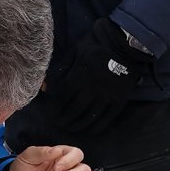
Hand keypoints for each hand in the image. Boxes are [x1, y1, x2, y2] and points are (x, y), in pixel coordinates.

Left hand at [49, 18, 152, 132]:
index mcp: (79, 75)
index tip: (49, 113)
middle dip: (63, 119)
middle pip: (74, 110)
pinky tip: (88, 128)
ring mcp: (107, 95)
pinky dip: (96, 126)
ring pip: (89, 117)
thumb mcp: (74, 50)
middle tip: (57, 123)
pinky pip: (106, 118)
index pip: (62, 98)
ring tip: (70, 127)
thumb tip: (46, 87)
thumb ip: (60, 69)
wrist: (123, 42)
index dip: (53, 108)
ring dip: (77, 125)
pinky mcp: (119, 99)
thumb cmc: (94, 44)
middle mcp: (92, 88)